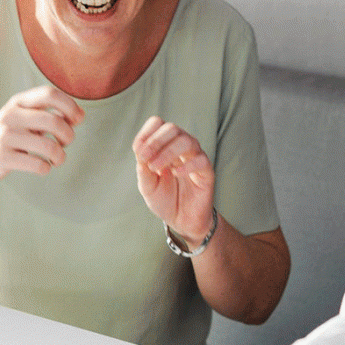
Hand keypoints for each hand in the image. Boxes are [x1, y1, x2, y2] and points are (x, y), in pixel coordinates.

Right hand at [0, 85, 83, 183]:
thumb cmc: (5, 137)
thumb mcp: (21, 118)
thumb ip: (46, 115)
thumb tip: (78, 116)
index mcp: (18, 102)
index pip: (50, 93)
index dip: (70, 105)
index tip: (78, 119)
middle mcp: (11, 116)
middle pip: (54, 121)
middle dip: (68, 135)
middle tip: (66, 143)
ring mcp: (5, 137)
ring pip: (49, 147)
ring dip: (60, 156)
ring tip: (56, 159)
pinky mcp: (3, 158)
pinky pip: (38, 165)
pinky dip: (46, 168)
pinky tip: (42, 167)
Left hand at [133, 116, 215, 244]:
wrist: (181, 221)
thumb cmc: (164, 200)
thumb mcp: (147, 186)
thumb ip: (143, 170)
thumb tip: (141, 153)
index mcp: (164, 146)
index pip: (158, 124)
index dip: (146, 134)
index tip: (138, 151)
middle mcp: (180, 148)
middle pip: (172, 128)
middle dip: (155, 142)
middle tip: (146, 160)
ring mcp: (195, 158)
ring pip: (186, 140)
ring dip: (167, 152)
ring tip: (157, 169)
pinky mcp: (206, 171)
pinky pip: (201, 160)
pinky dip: (186, 165)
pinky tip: (176, 174)